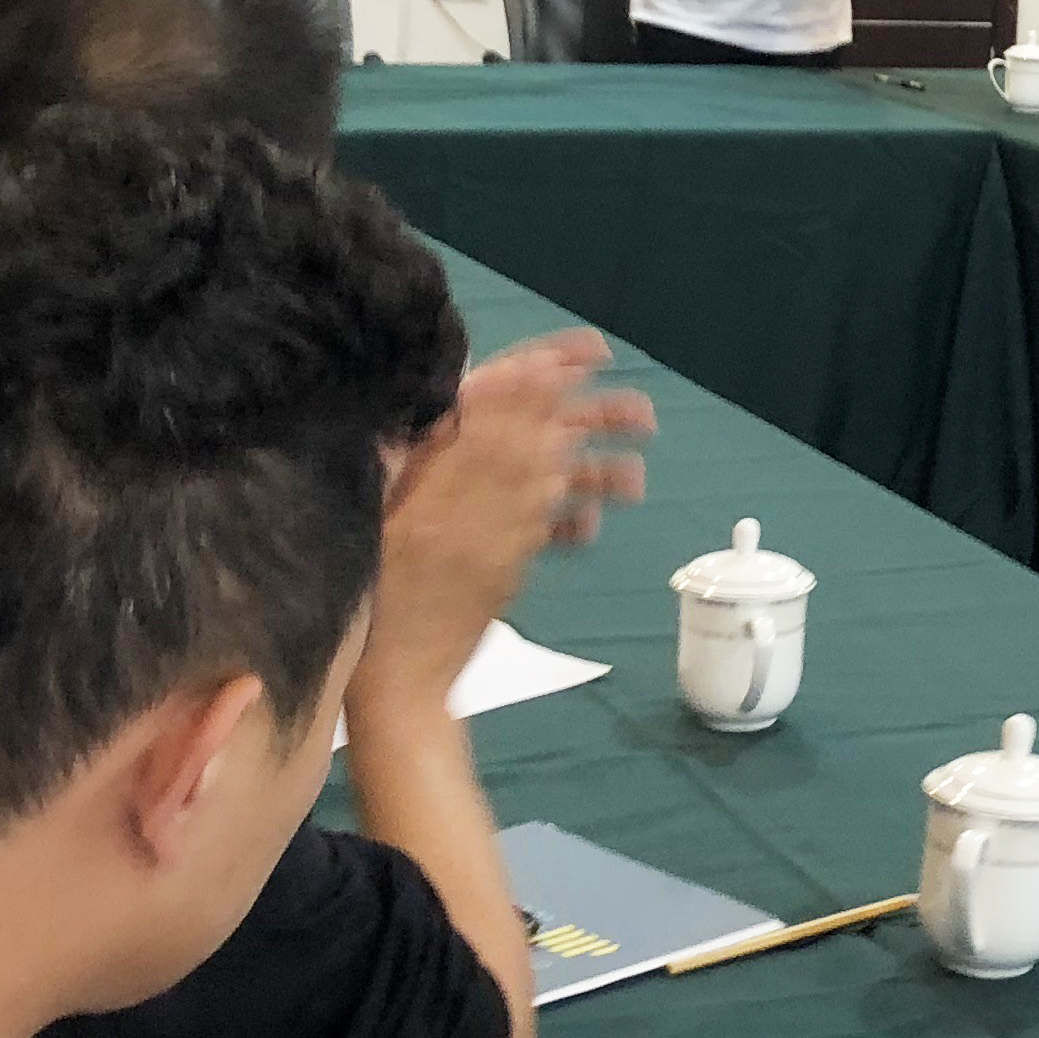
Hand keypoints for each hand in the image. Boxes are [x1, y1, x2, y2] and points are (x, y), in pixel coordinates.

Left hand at [359, 331, 654, 699]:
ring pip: (541, 478)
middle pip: (529, 430)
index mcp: (433, 458)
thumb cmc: (395, 604)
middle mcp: (455, 478)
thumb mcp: (430, 519)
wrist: (396, 685)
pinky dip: (566, 523)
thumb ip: (475, 452)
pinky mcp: (485, 556)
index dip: (542, 367)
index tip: (592, 352)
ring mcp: (473, 518)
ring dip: (592, 470)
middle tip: (643, 414)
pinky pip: (533, 527)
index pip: (494, 394)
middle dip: (586, 416)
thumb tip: (515, 385)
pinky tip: (592, 525)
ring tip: (637, 478)